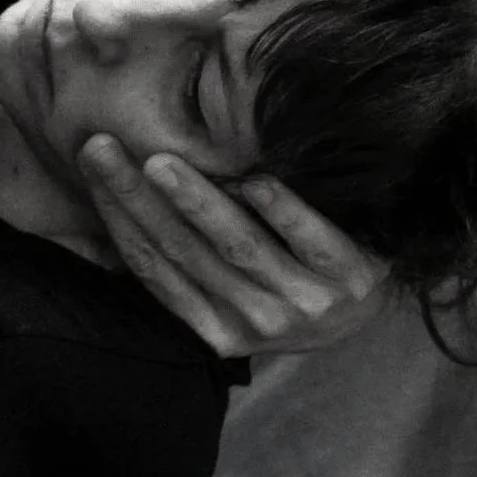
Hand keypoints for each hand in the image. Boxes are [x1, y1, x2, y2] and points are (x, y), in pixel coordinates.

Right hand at [78, 136, 391, 358]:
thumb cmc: (297, 281)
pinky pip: (312, 240)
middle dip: (138, 197)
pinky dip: (282, 209)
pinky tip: (257, 178)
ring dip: (197, 202)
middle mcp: (258, 323)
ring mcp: (307, 305)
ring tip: (162, 162)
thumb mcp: (241, 287)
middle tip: (105, 147)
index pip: (154, 265)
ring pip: (238, 246)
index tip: (92, 158)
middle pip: (185, 251)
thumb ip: (190, 259)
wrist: (384, 304)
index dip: (118, 214)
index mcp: (219, 329)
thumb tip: (114, 207)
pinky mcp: (352, 280)